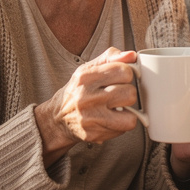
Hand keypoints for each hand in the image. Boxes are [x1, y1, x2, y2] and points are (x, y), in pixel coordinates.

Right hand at [34, 47, 140, 164]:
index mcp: (85, 77)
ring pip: (131, 115)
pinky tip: (111, 119)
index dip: (126, 75)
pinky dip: (121, 124)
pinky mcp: (94, 134)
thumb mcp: (88, 69)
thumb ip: (110, 58)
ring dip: (128, 111)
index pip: (124, 71)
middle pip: (130, 93)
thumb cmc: (77, 91)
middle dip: (128, 93)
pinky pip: (124, 129)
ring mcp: (90, 118)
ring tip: (117, 108)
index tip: (120, 79)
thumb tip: (131, 55)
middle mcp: (86, 97)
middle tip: (118, 95)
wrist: (58, 118)